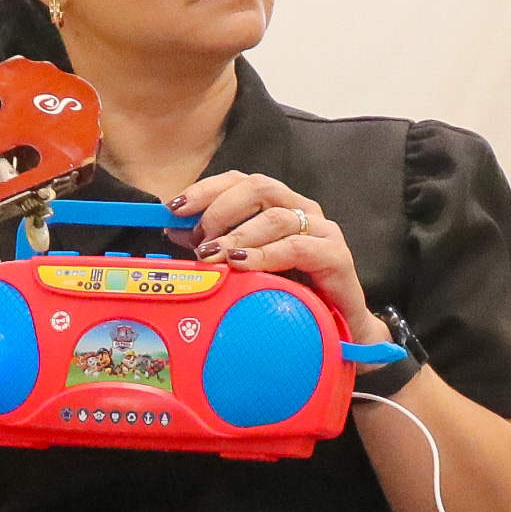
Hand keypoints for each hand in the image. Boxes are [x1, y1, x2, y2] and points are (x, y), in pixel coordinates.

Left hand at [177, 170, 371, 332]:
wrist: (334, 330)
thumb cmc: (288, 296)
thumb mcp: (245, 268)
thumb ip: (217, 247)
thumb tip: (176, 232)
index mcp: (278, 205)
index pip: (240, 181)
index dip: (206, 189)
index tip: (174, 208)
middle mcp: (300, 209)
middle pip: (258, 188)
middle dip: (220, 210)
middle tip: (198, 240)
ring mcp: (321, 230)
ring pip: (275, 216)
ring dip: (237, 235)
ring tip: (212, 255)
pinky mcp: (335, 254)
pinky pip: (297, 247)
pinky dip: (265, 254)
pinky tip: (242, 264)